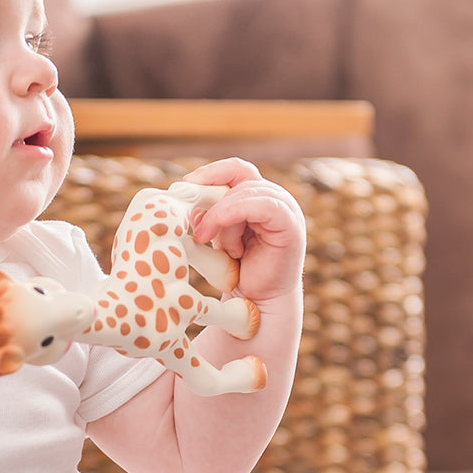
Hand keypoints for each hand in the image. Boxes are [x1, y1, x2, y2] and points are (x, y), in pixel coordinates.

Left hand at [182, 158, 305, 302]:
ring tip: (214, 244)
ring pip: (245, 191)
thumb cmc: (234, 272)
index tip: (183, 188)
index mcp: (254, 196)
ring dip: (221, 216)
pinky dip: (236, 214)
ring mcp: (284, 209)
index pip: (233, 169)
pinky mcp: (290, 225)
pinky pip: (262, 205)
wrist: (257, 302)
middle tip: (194, 222)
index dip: (208, 174)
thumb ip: (205, 216)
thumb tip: (182, 199)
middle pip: (238, 175)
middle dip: (210, 195)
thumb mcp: (214, 236)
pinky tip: (225, 235)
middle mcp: (272, 197)